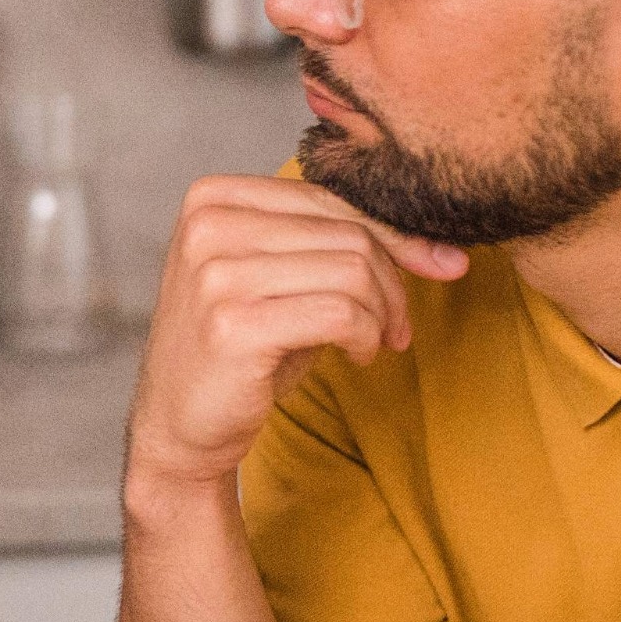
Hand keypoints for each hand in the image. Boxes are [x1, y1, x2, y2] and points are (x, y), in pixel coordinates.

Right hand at [128, 176, 463, 493]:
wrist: (179, 425)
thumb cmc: (241, 348)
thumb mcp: (278, 278)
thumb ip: (330, 243)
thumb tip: (441, 243)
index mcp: (212, 198)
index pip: (328, 196)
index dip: (393, 232)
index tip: (440, 264)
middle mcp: (208, 226)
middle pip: (346, 232)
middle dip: (392, 280)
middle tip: (397, 324)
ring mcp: (216, 274)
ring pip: (352, 270)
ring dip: (380, 313)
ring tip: (373, 341)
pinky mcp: (233, 324)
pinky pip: (340, 313)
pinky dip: (365, 336)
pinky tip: (357, 355)